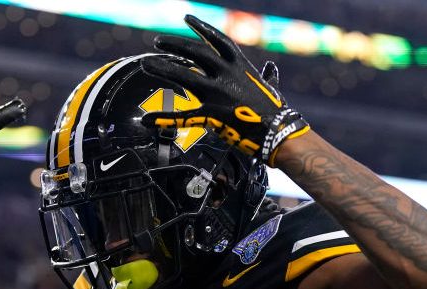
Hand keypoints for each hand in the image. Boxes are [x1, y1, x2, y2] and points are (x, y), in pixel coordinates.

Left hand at [140, 15, 308, 165]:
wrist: (280, 132)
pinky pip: (183, 116)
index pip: (217, 39)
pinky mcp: (212, 114)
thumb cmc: (277, 112)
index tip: (186, 18)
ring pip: (183, 75)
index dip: (201, 27)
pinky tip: (148, 120)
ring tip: (146, 64)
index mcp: (240, 65)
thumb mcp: (271, 87)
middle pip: (194, 52)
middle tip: (157, 42)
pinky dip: (164, 118)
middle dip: (174, 44)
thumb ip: (267, 77)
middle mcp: (227, 74)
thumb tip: (270, 69)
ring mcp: (218, 93)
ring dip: (162, 68)